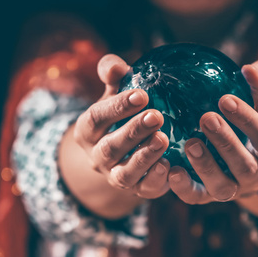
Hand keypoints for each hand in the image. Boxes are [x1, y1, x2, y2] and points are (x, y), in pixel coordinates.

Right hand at [72, 54, 170, 198]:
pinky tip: (170, 165)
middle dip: (133, 132)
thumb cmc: (121, 113)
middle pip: (110, 147)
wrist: (123, 151)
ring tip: (163, 139)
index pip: (96, 118)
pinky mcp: (137, 190)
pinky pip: (143, 190)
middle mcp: (97, 157)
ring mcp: (115, 176)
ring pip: (125, 174)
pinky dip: (155, 179)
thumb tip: (117, 66)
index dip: (117, 107)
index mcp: (87, 130)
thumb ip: (114, 75)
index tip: (142, 94)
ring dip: (144, 157)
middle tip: (157, 116)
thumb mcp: (115, 92)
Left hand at [168, 60, 257, 203]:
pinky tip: (171, 169)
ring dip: (206, 166)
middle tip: (206, 118)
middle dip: (226, 142)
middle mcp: (256, 175)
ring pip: (223, 186)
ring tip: (190, 143)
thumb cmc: (252, 122)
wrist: (249, 159)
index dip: (246, 118)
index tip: (225, 99)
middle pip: (244, 165)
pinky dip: (184, 187)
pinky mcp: (209, 196)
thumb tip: (249, 69)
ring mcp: (233, 189)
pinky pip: (197, 197)